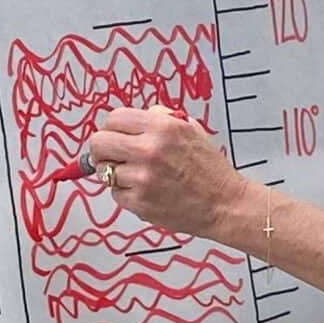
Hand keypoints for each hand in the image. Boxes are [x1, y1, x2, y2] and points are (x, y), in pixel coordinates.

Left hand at [87, 105, 256, 240]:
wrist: (224, 204)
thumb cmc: (209, 168)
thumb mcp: (190, 129)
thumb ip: (160, 118)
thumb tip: (130, 120)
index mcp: (162, 127)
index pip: (114, 118)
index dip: (111, 127)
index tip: (114, 135)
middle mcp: (150, 150)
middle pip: (98, 142)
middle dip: (101, 149)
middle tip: (110, 156)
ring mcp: (142, 178)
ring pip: (104, 170)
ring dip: (115, 173)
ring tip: (136, 176)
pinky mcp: (139, 202)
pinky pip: (115, 193)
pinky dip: (125, 193)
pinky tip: (145, 191)